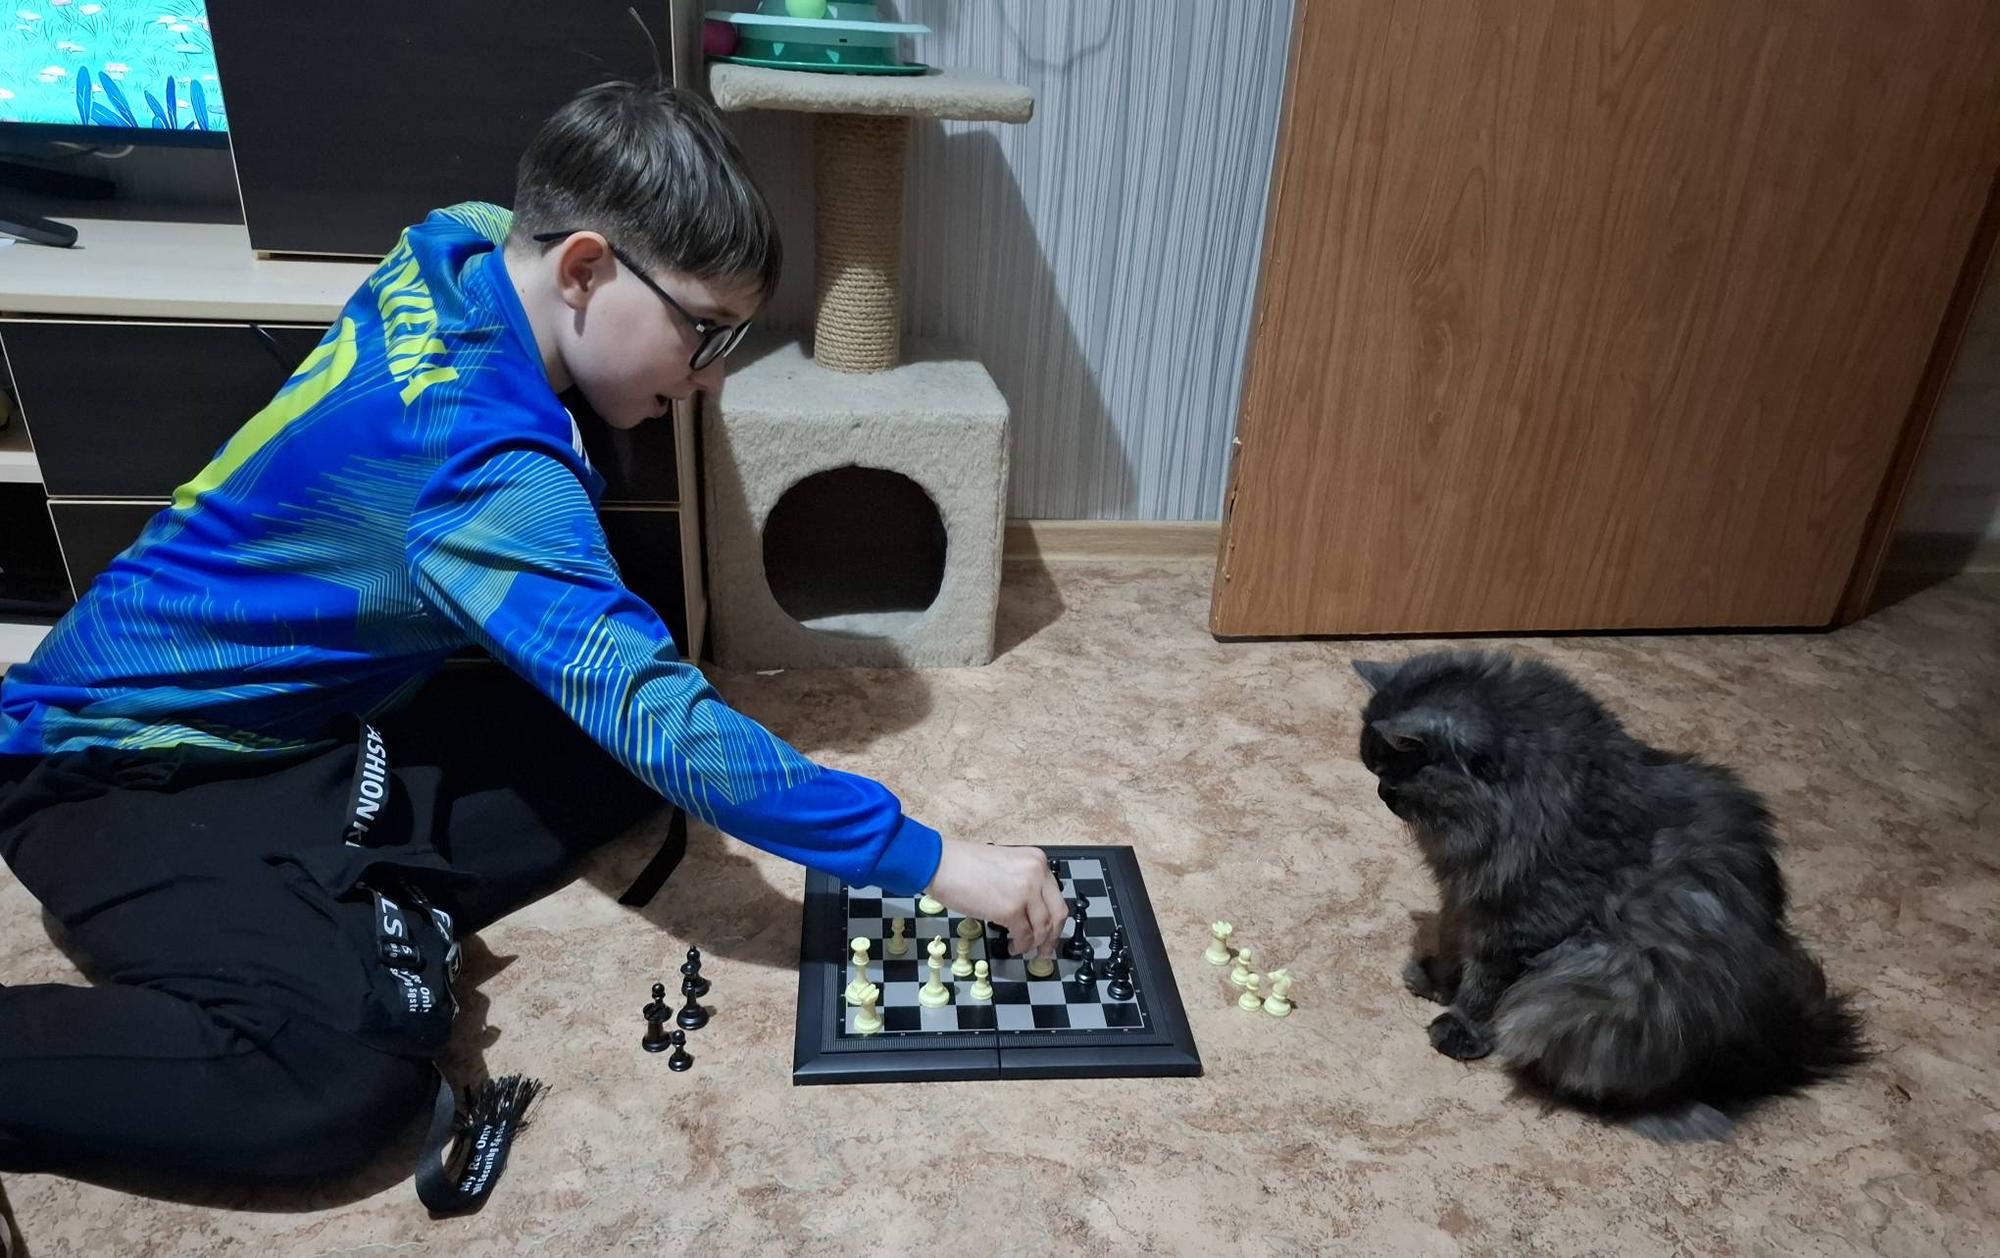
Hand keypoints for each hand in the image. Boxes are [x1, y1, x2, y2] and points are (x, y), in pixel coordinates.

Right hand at [925, 839, 1068, 959]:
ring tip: (1022, 948)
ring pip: (1042, 928)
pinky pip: (1024, 935)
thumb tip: (1031, 911)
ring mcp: (1025, 892)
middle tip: (1045, 949)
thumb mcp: (1006, 865)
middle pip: (1057, 914)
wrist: (941, 863)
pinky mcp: (1010, 910)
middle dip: (1052, 936)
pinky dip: (1020, 945)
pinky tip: (1013, 946)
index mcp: (1037, 861)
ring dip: (1034, 944)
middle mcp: (1036, 874)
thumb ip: (1023, 882)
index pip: (1056, 896)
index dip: (1055, 920)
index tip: (1051, 932)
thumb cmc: (964, 865)